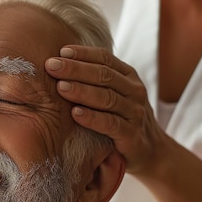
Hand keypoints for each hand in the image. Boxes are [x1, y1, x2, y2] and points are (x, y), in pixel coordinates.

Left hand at [45, 45, 165, 174]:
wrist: (150, 150)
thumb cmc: (121, 118)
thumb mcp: (112, 94)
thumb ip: (94, 80)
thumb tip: (59, 62)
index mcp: (128, 76)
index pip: (105, 58)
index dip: (83, 53)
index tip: (61, 51)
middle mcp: (134, 91)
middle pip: (103, 75)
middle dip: (75, 69)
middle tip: (51, 65)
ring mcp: (135, 112)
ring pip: (107, 98)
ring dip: (82, 91)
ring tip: (60, 87)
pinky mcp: (132, 135)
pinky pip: (110, 124)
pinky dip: (92, 118)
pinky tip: (75, 113)